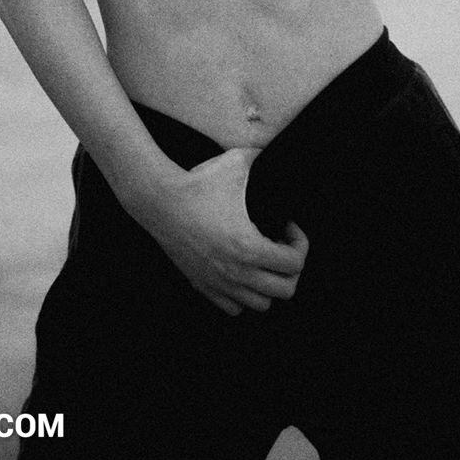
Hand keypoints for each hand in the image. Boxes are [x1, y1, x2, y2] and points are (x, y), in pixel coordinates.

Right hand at [138, 145, 308, 316]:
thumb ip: (262, 156)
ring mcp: (219, 283)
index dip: (300, 243)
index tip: (288, 227)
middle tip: (282, 247)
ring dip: (269, 284)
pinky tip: (241, 271)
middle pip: (285, 290)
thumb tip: (275, 151)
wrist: (159, 200)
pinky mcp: (202, 285)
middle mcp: (237, 272)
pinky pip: (233, 308)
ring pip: (260, 304)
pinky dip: (244, 296)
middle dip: (291, 269)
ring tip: (263, 261)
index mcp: (250, 247)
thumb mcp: (237, 162)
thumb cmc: (198, 183)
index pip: (295, 264)